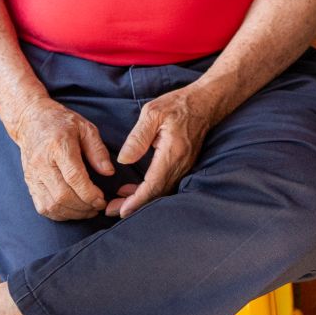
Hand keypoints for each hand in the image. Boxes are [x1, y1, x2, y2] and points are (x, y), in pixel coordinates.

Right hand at [4, 95, 114, 220]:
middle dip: (84, 207)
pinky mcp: (29, 183)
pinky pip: (42, 207)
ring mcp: (33, 175)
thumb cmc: (61, 122)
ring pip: (52, 205)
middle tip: (98, 206)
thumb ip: (98, 150)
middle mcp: (42, 163)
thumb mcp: (85, 128)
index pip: (74, 177)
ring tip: (87, 210)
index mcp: (58, 146)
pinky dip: (59, 214)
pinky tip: (72, 210)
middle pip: (62, 195)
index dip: (89, 193)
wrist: (30, 120)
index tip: (102, 199)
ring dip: (73, 213)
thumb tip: (109, 172)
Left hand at [109, 85, 216, 218]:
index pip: (153, 185)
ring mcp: (184, 166)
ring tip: (118, 203)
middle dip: (134, 206)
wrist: (204, 102)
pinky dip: (149, 191)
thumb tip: (123, 160)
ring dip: (141, 200)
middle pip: (157, 194)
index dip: (136, 200)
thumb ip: (137, 137)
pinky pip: (165, 184)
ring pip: (161, 192)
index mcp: (172, 153)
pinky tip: (133, 189)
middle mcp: (180, 164)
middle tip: (111, 211)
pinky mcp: (183, 165)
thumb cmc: (177, 105)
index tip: (121, 212)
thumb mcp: (152, 113)